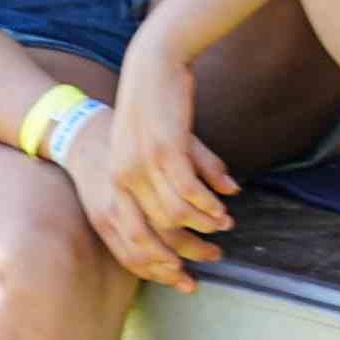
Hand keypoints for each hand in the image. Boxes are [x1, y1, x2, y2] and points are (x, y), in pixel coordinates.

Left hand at [70, 52, 239, 286]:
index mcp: (114, 185)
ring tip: (225, 228)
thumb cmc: (150, 107)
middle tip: (212, 257)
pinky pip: (187, 189)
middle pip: (153, 232)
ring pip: (174, 213)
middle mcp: (123, 181)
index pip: (129, 238)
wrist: (151, 65)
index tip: (182, 274)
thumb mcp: (146, 148)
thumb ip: (163, 179)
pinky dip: (208, 203)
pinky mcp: (165, 150)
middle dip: (185, 250)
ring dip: (203, 224)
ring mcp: (142, 167)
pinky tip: (224, 207)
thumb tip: (185, 203)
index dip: (156, 261)